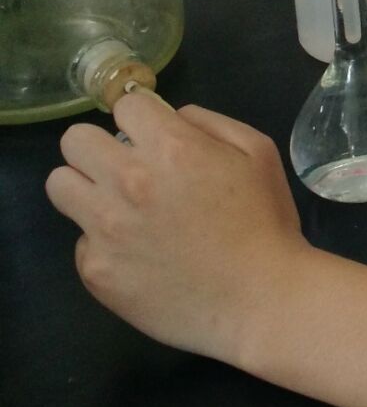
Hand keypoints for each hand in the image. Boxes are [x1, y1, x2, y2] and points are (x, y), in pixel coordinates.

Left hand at [46, 94, 308, 365]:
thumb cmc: (266, 224)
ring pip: (59, 185)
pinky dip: (104, 245)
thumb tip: (172, 118)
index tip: (154, 138)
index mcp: (171, 148)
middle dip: (101, 147)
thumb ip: (210, 123)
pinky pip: (81, 242)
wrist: (259, 301)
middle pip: (74, 140)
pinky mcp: (95, 270)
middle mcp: (128, 182)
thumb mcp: (258, 153)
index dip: (142, 119)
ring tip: (117, 209)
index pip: (124, 106)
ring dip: (87, 189)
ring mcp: (105, 229)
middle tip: (125, 169)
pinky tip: (139, 258)